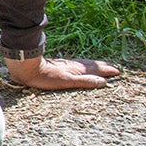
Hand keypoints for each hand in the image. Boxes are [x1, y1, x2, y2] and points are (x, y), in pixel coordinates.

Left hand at [6, 55, 120, 89]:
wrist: (27, 68)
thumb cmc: (46, 77)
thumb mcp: (67, 81)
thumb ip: (85, 81)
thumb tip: (103, 82)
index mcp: (77, 70)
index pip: (96, 70)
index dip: (107, 71)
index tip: (118, 72)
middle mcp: (73, 66)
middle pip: (92, 65)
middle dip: (104, 67)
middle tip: (115, 68)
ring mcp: (66, 65)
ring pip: (85, 64)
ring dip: (95, 65)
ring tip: (102, 66)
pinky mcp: (59, 65)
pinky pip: (77, 65)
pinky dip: (84, 65)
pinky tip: (81, 66)